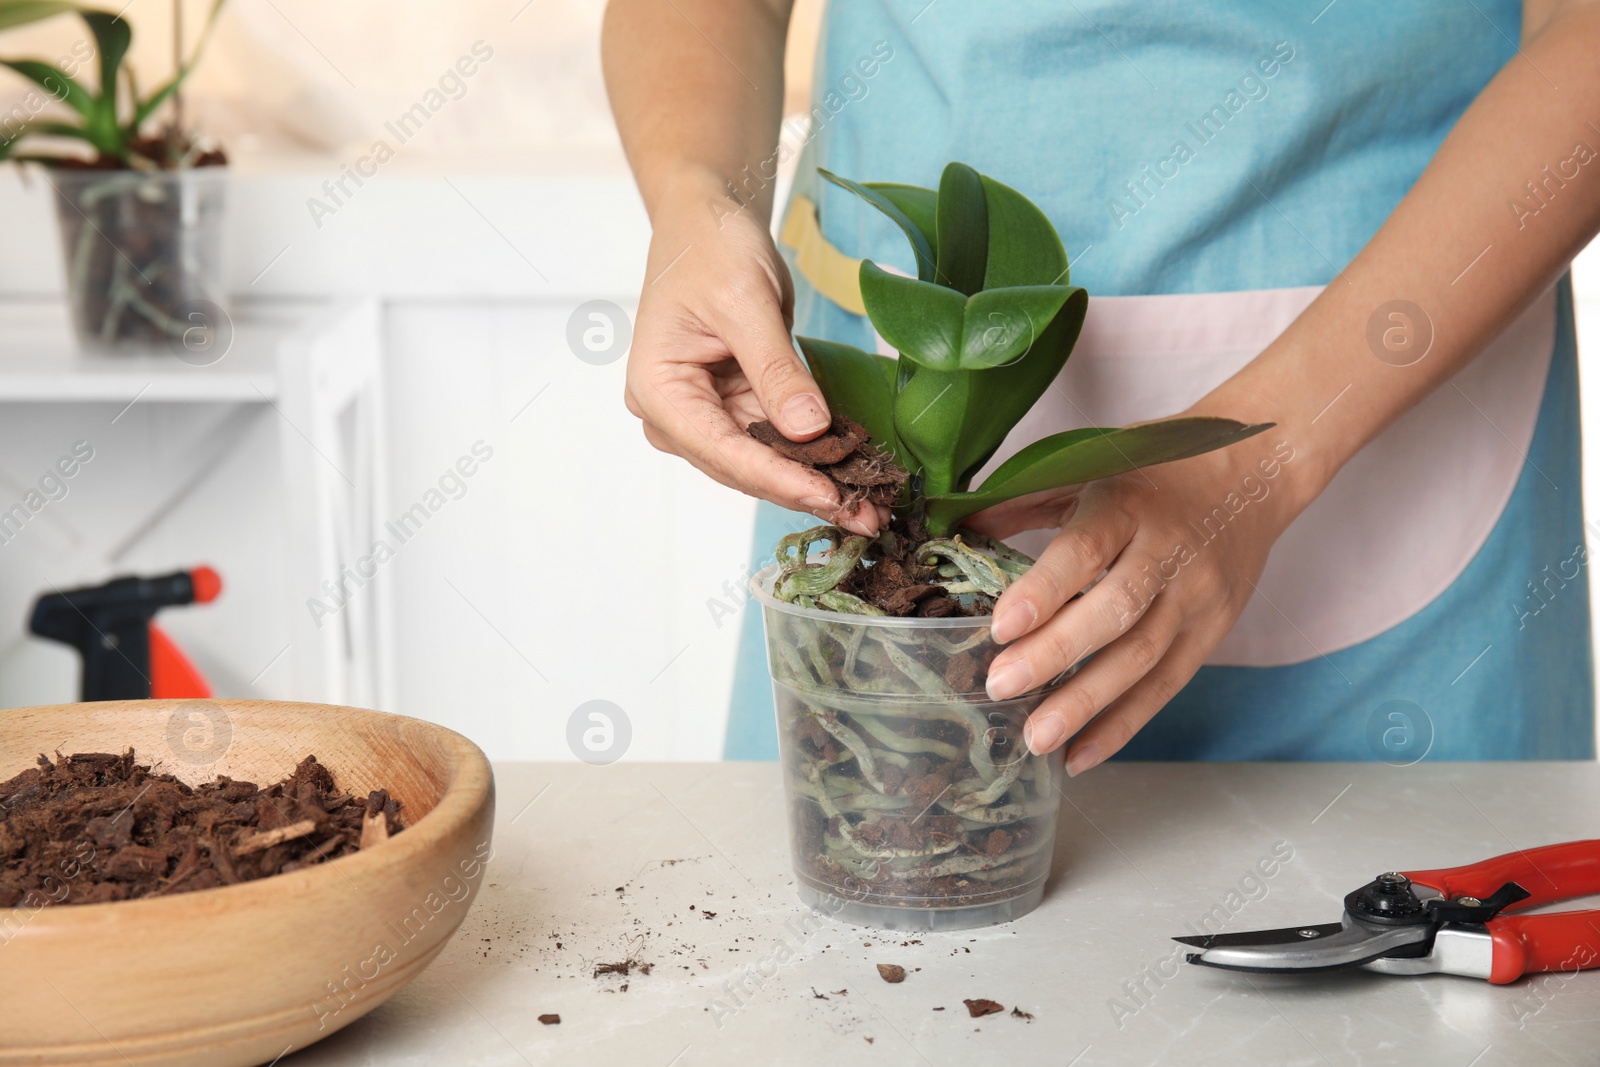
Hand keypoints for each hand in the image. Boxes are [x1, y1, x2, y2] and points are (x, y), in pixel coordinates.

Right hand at [624, 183, 884, 534]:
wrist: (708, 223)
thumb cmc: (712, 248)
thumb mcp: (745, 302)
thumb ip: (776, 369)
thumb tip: (809, 431)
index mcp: (658, 390)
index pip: (723, 450)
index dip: (779, 478)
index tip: (830, 497)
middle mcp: (674, 416)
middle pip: (744, 468)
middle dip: (806, 491)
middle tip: (868, 518)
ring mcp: (705, 416)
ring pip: (765, 464)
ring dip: (818, 483)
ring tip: (872, 506)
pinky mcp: (737, 410)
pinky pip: (779, 442)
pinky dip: (817, 457)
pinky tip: (859, 473)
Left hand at [967, 436, 1304, 775]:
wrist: (1252, 472)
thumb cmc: (1154, 474)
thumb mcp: (1091, 469)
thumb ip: (1024, 502)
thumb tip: (956, 529)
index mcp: (1129, 505)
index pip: (1086, 550)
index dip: (1044, 590)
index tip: (1000, 626)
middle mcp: (1168, 552)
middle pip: (1115, 611)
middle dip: (1055, 654)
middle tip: (1000, 687)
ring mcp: (1196, 597)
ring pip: (1142, 658)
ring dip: (1086, 704)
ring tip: (1035, 739)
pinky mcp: (1213, 632)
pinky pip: (1166, 686)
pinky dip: (1123, 726)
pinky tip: (1080, 755)